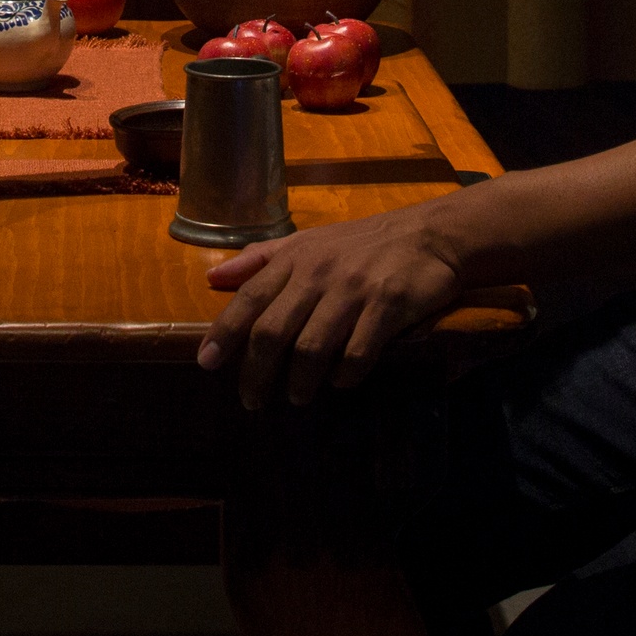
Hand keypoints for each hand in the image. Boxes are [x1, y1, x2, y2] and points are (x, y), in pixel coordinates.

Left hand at [196, 202, 469, 408]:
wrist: (429, 234)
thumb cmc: (361, 243)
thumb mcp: (307, 242)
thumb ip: (260, 260)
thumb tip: (213, 279)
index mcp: (295, 258)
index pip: (249, 298)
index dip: (224, 333)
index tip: (206, 363)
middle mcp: (318, 273)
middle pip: (273, 331)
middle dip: (257, 372)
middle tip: (252, 401)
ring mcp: (353, 290)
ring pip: (312, 347)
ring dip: (300, 381)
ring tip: (297, 397)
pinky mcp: (387, 306)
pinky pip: (358, 352)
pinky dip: (345, 375)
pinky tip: (341, 382)